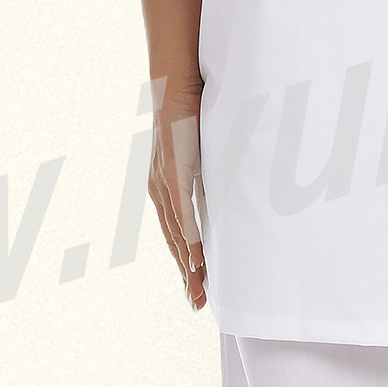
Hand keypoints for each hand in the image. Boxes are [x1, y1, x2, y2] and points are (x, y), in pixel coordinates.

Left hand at [148, 77, 206, 309]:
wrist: (177, 83)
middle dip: (187, 275)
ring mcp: (164, 182)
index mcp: (164, 186)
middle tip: (198, 304)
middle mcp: (159, 189)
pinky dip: (188, 238)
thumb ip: (207, 175)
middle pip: (174, 242)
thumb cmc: (191, 112)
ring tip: (199, 290)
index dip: (185, 262)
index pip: (175, 233)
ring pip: (177, 234)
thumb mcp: (201, 151)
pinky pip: (182, 213)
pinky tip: (195, 259)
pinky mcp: (174, 172)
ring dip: (189, 264)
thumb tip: (228, 191)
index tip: (196, 289)